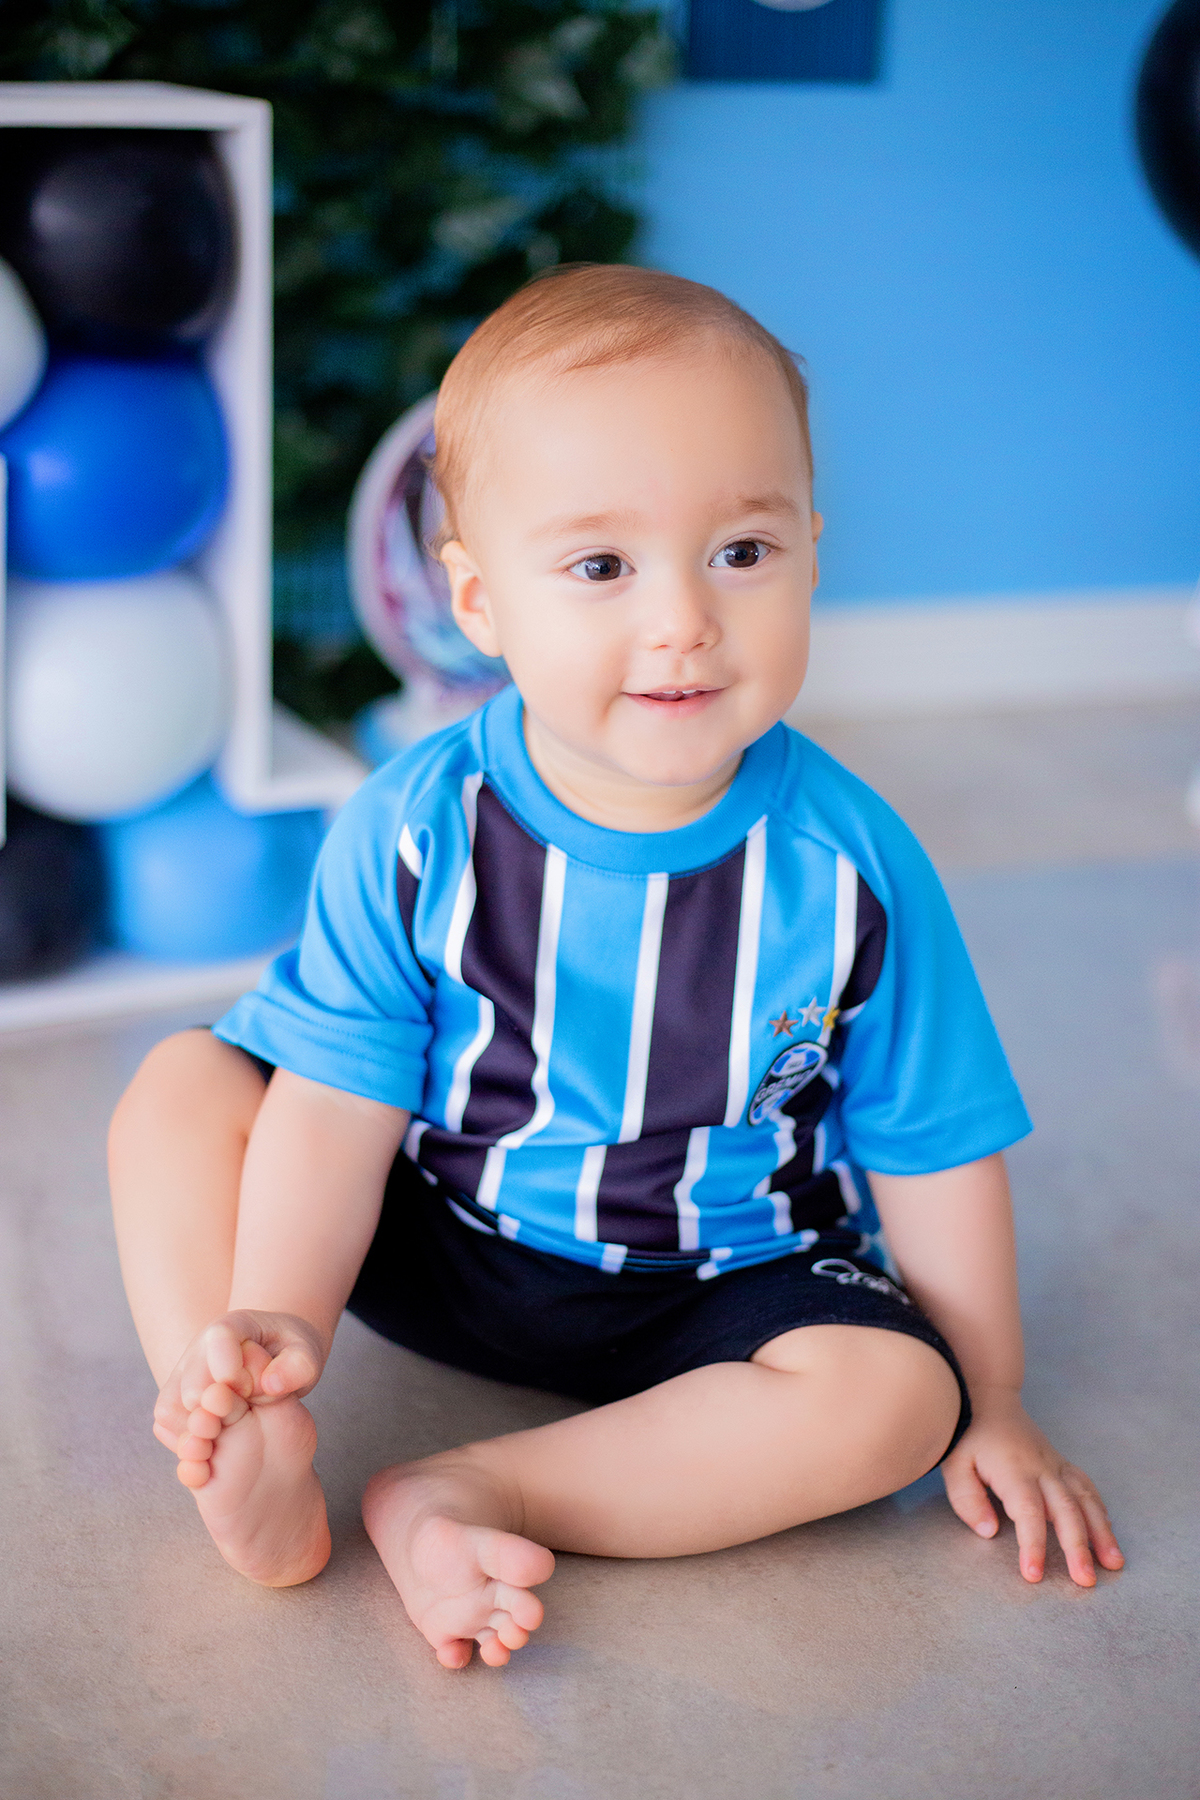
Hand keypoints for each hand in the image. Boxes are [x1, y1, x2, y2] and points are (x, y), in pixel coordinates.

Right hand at [152, 1310, 326, 1477]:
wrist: (273, 1361)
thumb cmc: (290, 1355)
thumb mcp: (307, 1353)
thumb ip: (298, 1365)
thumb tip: (271, 1385)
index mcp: (233, 1327)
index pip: (220, 1338)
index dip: (228, 1364)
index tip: (241, 1386)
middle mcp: (200, 1349)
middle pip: (189, 1378)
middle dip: (210, 1404)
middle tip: (232, 1417)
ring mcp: (184, 1375)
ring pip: (170, 1406)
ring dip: (194, 1427)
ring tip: (223, 1434)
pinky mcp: (176, 1401)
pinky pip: (167, 1423)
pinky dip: (184, 1438)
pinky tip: (211, 1443)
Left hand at [941, 1390, 1123, 1586]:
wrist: (988, 1397)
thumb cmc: (967, 1434)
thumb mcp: (953, 1463)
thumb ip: (968, 1498)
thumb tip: (990, 1532)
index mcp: (1014, 1470)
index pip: (1028, 1512)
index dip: (1033, 1545)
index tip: (1034, 1574)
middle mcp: (1042, 1468)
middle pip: (1066, 1510)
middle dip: (1078, 1547)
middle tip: (1085, 1580)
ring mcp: (1056, 1465)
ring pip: (1086, 1499)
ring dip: (1102, 1532)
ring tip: (1113, 1563)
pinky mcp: (1062, 1464)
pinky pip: (1087, 1488)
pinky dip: (1100, 1512)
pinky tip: (1108, 1534)